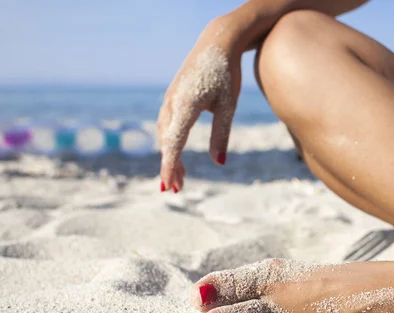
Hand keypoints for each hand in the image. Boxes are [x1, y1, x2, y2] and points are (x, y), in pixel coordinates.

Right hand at [157, 19, 241, 191]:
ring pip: (165, 134)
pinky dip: (170, 141)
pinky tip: (177, 151)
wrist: (218, 42)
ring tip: (181, 176)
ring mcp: (170, 98)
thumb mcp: (228, 107)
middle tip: (177, 189)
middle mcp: (172, 102)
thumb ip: (221, 135)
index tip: (169, 187)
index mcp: (185, 106)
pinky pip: (167, 124)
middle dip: (170, 167)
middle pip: (167, 143)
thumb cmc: (227, 74)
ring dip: (170, 156)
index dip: (170, 167)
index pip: (173, 144)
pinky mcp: (173, 96)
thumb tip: (218, 163)